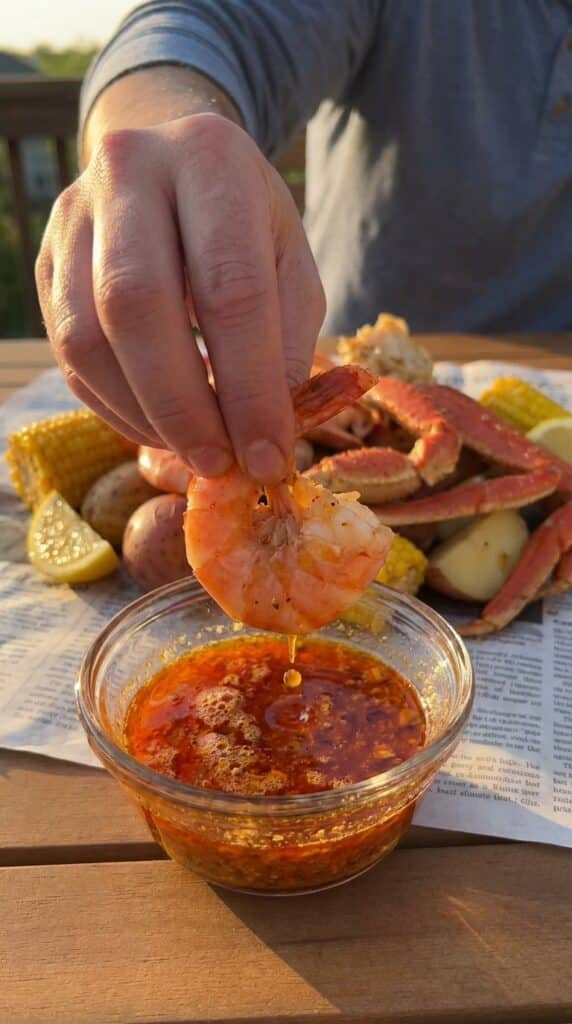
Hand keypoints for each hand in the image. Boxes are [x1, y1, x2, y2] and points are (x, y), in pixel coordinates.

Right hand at [36, 113, 324, 481]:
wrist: (170, 163)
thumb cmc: (244, 223)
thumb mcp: (290, 261)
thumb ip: (287, 340)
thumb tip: (264, 434)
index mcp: (211, 159)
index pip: (230, 288)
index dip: (250, 387)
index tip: (268, 455)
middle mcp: (129, 170)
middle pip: (137, 306)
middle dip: (183, 406)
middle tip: (220, 463)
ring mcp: (73, 214)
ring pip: (87, 336)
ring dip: (142, 414)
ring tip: (193, 450)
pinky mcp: (45, 261)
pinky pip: (67, 353)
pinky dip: (113, 406)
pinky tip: (155, 425)